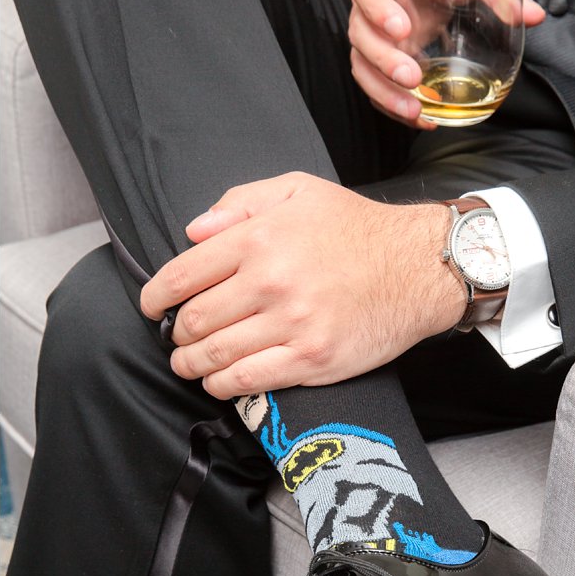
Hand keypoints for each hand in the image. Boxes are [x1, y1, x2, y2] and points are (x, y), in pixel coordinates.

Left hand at [141, 172, 462, 397]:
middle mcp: (270, 281)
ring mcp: (292, 324)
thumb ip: (241, 202)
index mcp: (259, 238)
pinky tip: (219, 382)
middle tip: (179, 337)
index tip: (153, 307)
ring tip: (190, 364)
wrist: (421, 267)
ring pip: (216, 354)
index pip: (182, 275)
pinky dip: (223, 385)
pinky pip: (249, 380)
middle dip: (177, 333)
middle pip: (195, 320)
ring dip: (192, 364)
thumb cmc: (362, 229)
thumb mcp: (300, 191)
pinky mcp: (313, 358)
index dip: (156, 297)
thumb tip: (194, 230)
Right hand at [347, 0, 543, 128]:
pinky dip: (395, 106)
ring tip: (416, 111)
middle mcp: (370, 6)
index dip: (377, 9)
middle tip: (412, 78)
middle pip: (360, 35)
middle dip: (384, 60)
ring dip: (385, 93)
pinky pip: (379, 86)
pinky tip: (423, 120)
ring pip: (363, 66)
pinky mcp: (386, 59)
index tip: (402, 28)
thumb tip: (532, 15)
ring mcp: (375, 36)